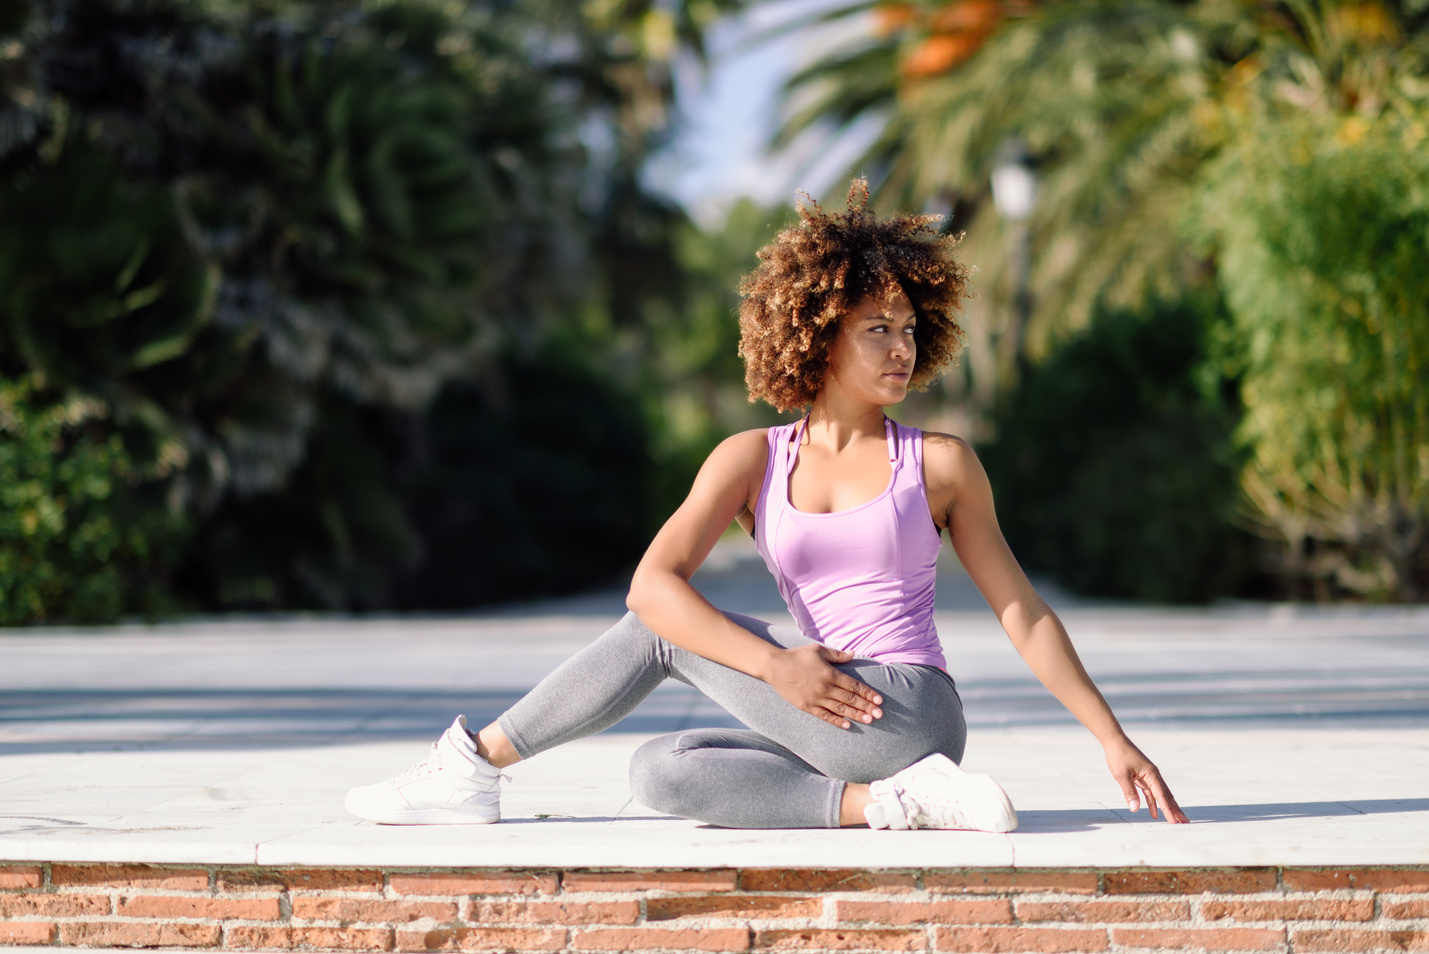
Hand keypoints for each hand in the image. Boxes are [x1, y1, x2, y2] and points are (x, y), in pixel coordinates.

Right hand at [764, 645, 882, 728]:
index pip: (853, 685)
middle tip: (880, 714)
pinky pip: (824, 715)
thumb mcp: (818, 650)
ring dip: (856, 715)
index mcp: (829, 673)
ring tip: (869, 721)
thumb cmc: (797, 656)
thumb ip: (837, 655)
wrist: (774, 666)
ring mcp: (815, 698)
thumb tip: (853, 654)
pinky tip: (847, 725)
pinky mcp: (806, 706)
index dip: (867, 693)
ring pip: (840, 709)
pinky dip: (836, 721)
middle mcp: (824, 687)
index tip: (879, 700)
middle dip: (866, 707)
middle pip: (850, 699)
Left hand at [1105, 736, 1188, 822]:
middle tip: (1184, 823)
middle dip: (1175, 810)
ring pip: (1160, 795)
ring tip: (1175, 820)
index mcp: (1152, 774)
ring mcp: (1149, 776)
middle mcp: (1154, 775)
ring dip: (1167, 807)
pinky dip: (1154, 803)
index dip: (1167, 810)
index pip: (1161, 795)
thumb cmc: (1119, 756)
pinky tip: (1155, 813)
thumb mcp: (1122, 775)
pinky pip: (1151, 793)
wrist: (1115, 741)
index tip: (1174, 821)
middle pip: (1166, 796)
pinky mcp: (1143, 777)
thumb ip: (1129, 792)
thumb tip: (1135, 809)